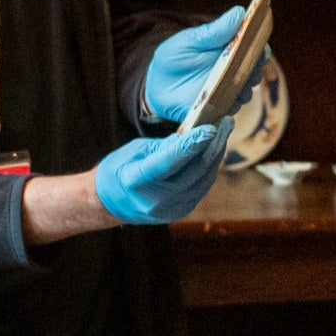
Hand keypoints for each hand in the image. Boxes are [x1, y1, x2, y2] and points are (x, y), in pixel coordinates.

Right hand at [91, 121, 230, 225]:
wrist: (109, 204)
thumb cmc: (118, 170)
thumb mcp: (134, 151)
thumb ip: (163, 147)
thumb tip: (191, 138)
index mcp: (136, 180)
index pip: (169, 162)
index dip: (191, 145)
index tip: (210, 128)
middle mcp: (155, 199)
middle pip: (193, 171)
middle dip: (212, 145)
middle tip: (226, 123)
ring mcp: (169, 209)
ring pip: (202, 180)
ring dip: (215, 156)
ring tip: (223, 135)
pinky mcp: (180, 212)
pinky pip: (200, 188)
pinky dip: (208, 169)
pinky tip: (213, 153)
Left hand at [142, 7, 265, 122]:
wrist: (156, 86)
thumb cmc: (175, 58)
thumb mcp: (190, 41)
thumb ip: (214, 31)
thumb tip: (239, 12)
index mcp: (229, 50)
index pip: (254, 48)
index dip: (261, 49)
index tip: (262, 50)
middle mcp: (233, 71)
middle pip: (254, 71)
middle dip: (255, 72)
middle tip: (252, 73)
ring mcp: (227, 91)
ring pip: (245, 93)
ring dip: (245, 92)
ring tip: (239, 91)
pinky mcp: (218, 109)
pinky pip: (229, 111)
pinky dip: (229, 109)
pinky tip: (225, 108)